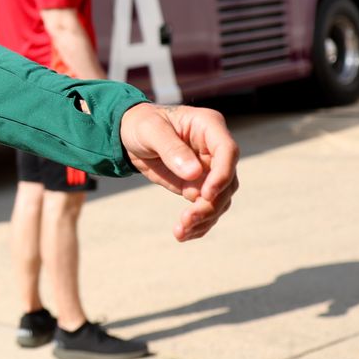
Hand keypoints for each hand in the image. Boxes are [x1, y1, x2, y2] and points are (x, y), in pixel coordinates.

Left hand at [118, 103, 238, 240]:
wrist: (130, 135)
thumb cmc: (141, 124)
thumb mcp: (150, 130)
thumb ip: (171, 148)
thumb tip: (195, 174)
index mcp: (209, 127)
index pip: (228, 151)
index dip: (222, 174)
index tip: (205, 195)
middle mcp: (215, 149)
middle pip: (227, 181)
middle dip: (210, 204)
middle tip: (187, 219)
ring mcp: (210, 170)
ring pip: (220, 199)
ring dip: (204, 218)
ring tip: (180, 231)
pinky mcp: (200, 186)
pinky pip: (207, 208)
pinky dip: (198, 223)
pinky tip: (183, 234)